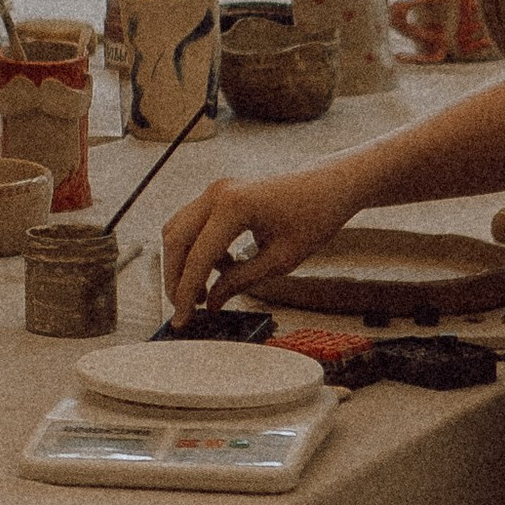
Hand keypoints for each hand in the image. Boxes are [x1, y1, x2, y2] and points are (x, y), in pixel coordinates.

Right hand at [162, 163, 358, 321]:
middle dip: (175, 278)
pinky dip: (195, 247)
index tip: (182, 319)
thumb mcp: (281, 259)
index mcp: (233, 206)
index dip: (185, 292)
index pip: (198, 256)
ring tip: (203, 291)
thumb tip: (212, 301)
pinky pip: (192, 222)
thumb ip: (241, 281)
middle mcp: (217, 193)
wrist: (329, 185)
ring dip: (183, 262)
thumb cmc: (314, 216)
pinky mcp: (220, 193)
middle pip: (176, 240)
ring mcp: (216, 190)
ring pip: (178, 229)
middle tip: (185, 307)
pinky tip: (221, 266)